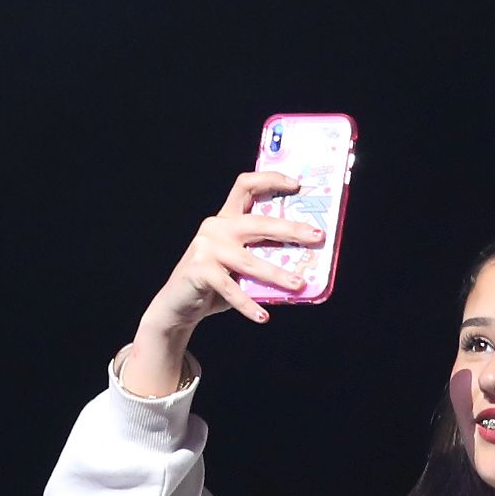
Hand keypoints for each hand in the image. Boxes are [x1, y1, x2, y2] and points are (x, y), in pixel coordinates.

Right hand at [118, 172, 326, 394]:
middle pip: (257, 222)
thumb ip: (261, 257)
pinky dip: (249, 305)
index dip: (270, 180)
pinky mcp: (199, 270)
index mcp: (227, 218)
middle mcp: (216, 227)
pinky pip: (231, 289)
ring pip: (249, 260)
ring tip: (298, 284)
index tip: (296, 184)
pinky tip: (263, 316)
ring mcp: (206, 247)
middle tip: (317, 237)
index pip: (246, 185)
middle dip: (291, 229)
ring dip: (277, 274)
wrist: (178, 304)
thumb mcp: (239, 264)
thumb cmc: (216, 283)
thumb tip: (305, 267)